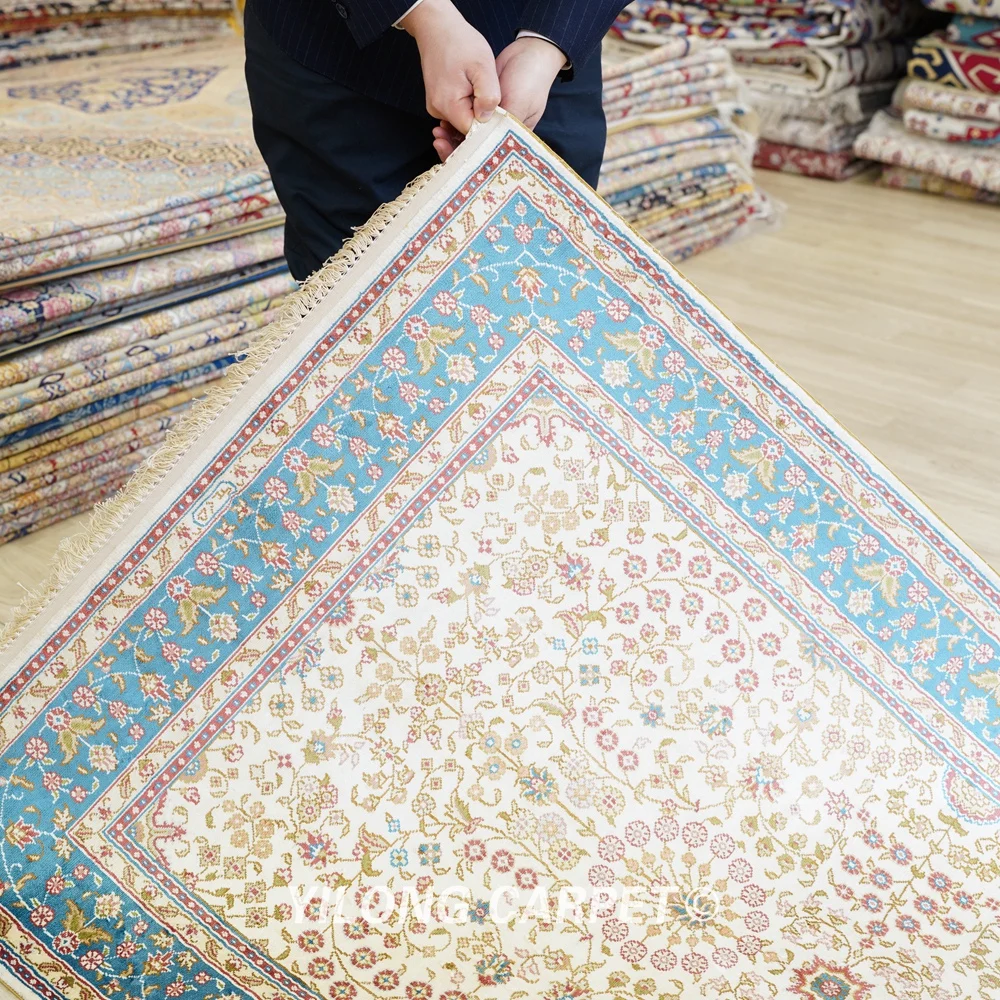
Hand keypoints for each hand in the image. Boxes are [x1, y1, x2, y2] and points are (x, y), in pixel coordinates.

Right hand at [402, 0, 499, 150]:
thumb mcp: (483, 66)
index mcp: (449, 106)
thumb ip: (488, 95)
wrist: (437, 27)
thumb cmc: (461, 42)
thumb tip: (488, 118)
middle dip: (482, 121)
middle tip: (492, 102)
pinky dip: (466, 105)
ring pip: (462, 121)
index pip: (473, 133)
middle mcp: (438, 111)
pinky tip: (471, 91)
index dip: (488, 128)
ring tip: (479, 90)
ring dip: (474, 112)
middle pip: (466, 130)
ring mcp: (436, 107)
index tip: (499, 117)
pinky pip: (456, 112)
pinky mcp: (437, 102)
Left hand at [431, 34, 566, 161]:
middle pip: (476, 150)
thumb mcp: (517, 103)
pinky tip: (442, 125)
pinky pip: (466, 121)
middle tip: (439, 143)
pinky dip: (454, 124)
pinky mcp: (482, 110)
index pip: (489, 157)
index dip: (471, 158)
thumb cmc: (530, 80)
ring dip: (452, 137)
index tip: (454, 153)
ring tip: (438, 134)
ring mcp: (491, 122)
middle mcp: (500, 134)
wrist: (530, 54)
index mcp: (512, 139)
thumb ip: (498, 121)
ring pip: (468, 137)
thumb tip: (476, 138)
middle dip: (456, 149)